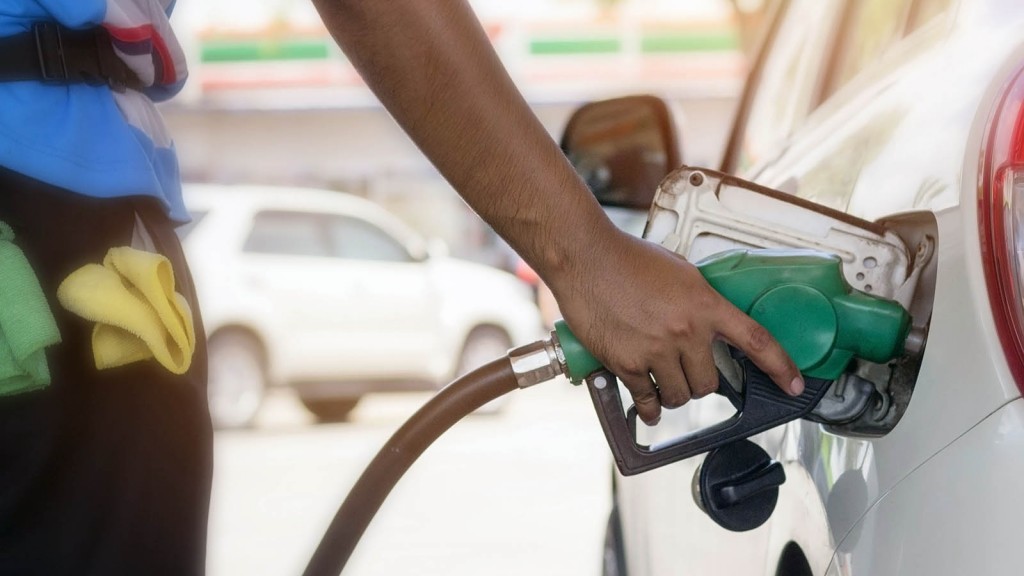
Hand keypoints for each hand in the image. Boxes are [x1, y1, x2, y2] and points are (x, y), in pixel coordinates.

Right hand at [548, 230, 802, 424]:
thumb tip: (706, 322)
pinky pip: (647, 399)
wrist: (586, 257)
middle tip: (686, 371)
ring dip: (674, 394)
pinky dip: (649, 407)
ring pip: (680, 396)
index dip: (780, 366)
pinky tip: (650, 407)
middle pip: (710, 383)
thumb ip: (698, 299)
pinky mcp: (627, 363)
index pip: (756, 340)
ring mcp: (656, 350)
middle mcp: (686, 331)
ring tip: (663, 382)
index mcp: (705, 304)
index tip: (794, 384)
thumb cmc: (627, 257)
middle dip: (700, 382)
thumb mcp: (678, 271)